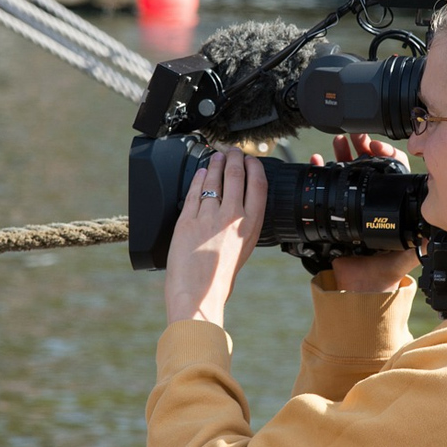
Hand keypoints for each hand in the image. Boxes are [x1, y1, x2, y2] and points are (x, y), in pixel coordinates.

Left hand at [164, 147, 267, 326]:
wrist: (198, 294)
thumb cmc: (220, 278)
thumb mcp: (243, 249)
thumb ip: (243, 226)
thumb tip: (239, 207)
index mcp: (251, 225)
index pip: (258, 185)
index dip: (255, 167)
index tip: (251, 160)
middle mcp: (232, 217)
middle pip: (236, 176)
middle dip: (234, 158)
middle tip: (232, 152)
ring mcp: (209, 216)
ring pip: (214, 179)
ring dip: (216, 164)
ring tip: (216, 157)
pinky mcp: (187, 219)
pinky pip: (194, 191)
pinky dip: (199, 178)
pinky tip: (201, 173)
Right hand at [311, 134, 420, 292]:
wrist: (360, 287)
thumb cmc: (386, 271)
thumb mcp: (406, 255)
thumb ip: (418, 244)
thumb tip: (431, 231)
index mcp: (392, 204)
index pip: (393, 171)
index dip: (387, 155)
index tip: (378, 149)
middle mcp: (373, 199)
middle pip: (369, 164)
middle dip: (362, 146)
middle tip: (358, 138)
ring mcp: (352, 202)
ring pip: (348, 168)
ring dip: (342, 151)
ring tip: (338, 141)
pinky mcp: (334, 209)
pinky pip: (325, 184)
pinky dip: (319, 169)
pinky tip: (316, 159)